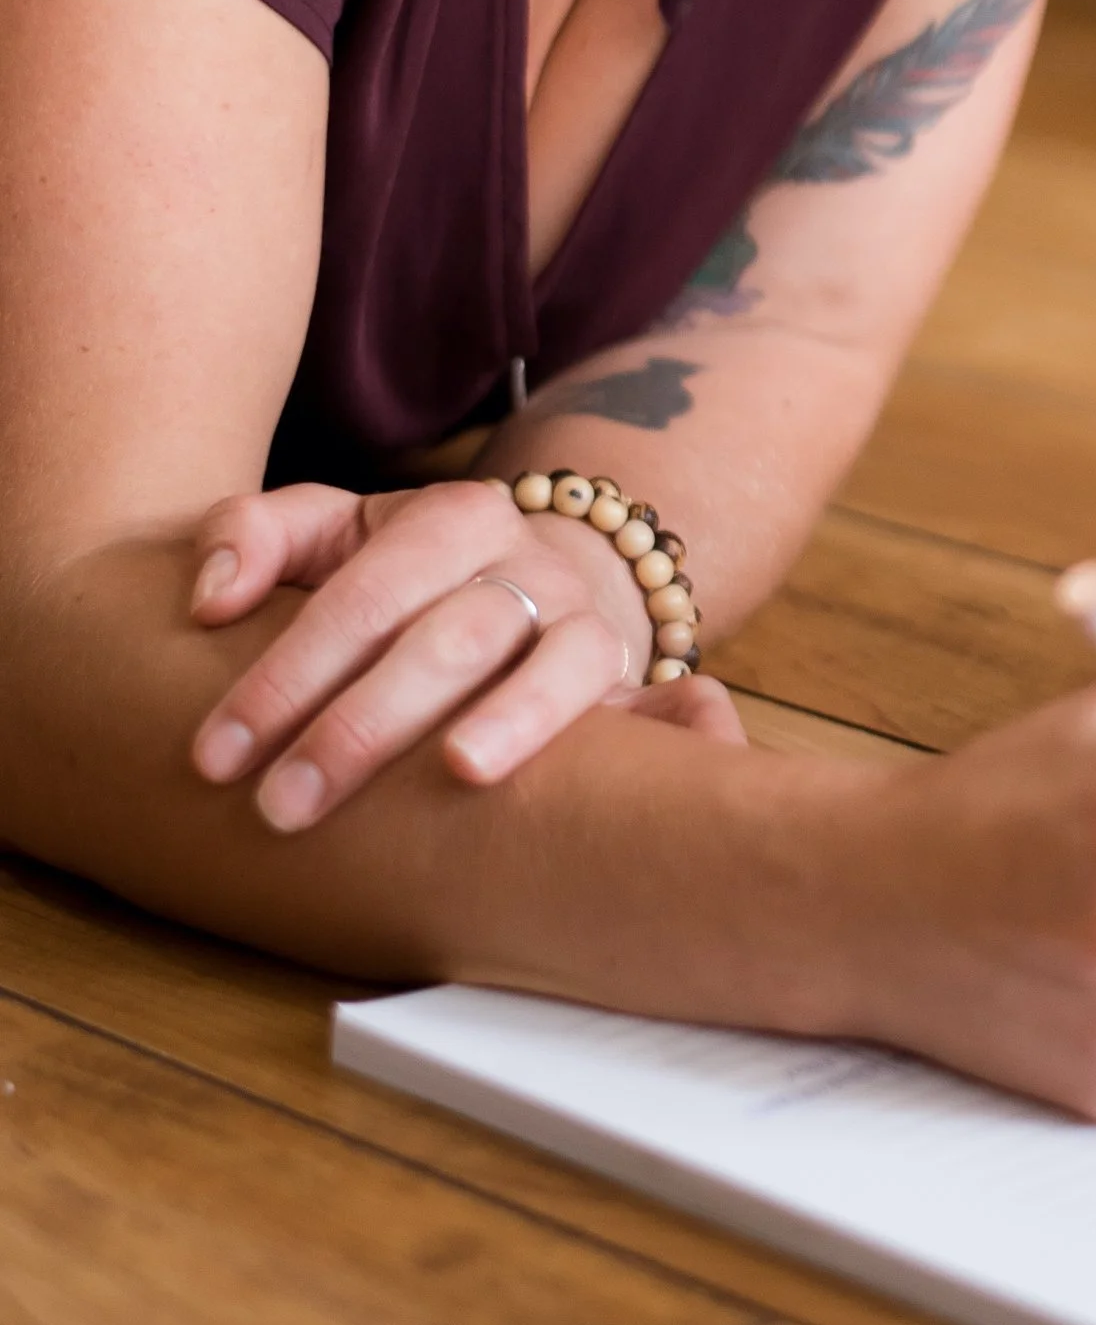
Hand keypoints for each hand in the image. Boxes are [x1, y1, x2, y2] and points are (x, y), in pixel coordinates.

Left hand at [187, 479, 744, 828]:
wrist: (529, 586)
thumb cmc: (398, 578)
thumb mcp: (327, 536)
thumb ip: (254, 538)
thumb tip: (208, 601)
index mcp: (451, 517)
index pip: (360, 597)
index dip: (283, 676)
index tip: (215, 756)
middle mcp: (528, 564)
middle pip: (447, 638)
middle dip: (361, 726)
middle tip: (281, 807)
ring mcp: (587, 621)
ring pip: (555, 664)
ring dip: (511, 717)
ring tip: (457, 771)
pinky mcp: (624, 682)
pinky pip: (645, 704)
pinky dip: (655, 720)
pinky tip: (657, 746)